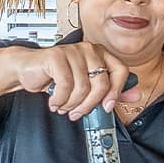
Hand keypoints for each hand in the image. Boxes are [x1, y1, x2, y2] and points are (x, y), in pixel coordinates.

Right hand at [16, 41, 138, 119]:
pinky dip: (59, 99)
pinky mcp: (57, 56)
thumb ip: (110, 89)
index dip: (117, 92)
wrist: (27, 69)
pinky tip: (54, 101)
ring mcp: (73, 50)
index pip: (121, 70)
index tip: (107, 107)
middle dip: (89, 105)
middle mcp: (89, 49)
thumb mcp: (85, 85)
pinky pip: (65, 85)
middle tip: (78, 113)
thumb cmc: (56, 77)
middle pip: (102, 83)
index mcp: (100, 54)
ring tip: (63, 106)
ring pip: (82, 87)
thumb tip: (136, 95)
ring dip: (71, 104)